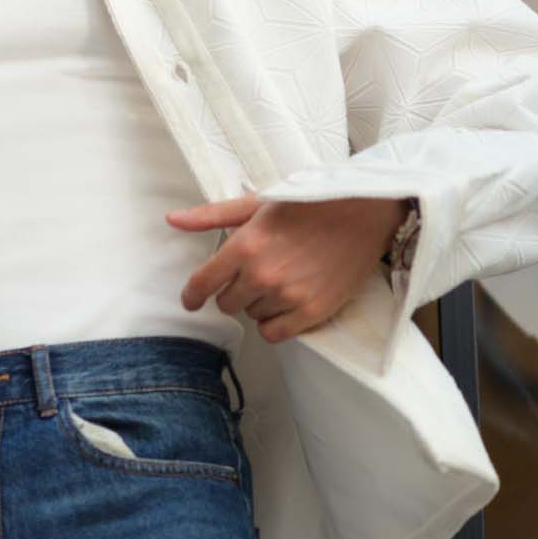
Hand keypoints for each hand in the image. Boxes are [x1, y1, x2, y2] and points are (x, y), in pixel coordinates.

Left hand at [166, 193, 406, 345]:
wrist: (365, 212)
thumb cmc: (310, 204)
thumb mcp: (258, 204)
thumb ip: (213, 215)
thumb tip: (172, 220)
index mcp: (246, 244)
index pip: (203, 283)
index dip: (192, 295)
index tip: (191, 300)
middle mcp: (263, 273)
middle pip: (227, 304)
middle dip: (234, 291)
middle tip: (256, 273)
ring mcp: (288, 295)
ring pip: (252, 316)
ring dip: (259, 303)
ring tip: (281, 279)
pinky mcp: (313, 311)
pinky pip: (275, 334)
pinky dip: (275, 323)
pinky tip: (285, 305)